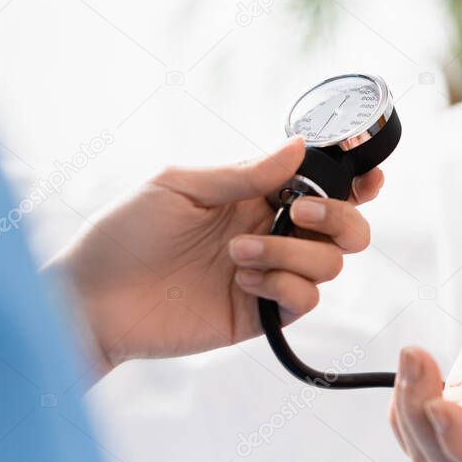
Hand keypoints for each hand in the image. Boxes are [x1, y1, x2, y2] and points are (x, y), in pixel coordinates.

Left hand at [51, 138, 382, 369]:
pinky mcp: (263, 315)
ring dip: (290, 253)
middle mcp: (274, 234)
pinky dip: (283, 287)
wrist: (94, 301)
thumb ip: (245, 173)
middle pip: (347, 230)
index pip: (324, 187)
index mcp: (258, 197)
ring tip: (236, 253)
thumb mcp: (181, 186)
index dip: (356, 183)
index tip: (368, 179)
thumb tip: (297, 146)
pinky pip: (306, 300)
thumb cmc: (125, 234)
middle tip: (295, 215)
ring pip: (330, 265)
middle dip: (338, 218)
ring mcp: (271, 275)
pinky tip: (242, 281)